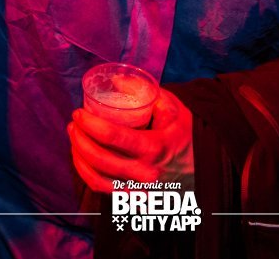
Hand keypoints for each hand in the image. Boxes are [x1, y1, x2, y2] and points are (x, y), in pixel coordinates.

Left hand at [68, 88, 193, 192]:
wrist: (204, 166)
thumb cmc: (185, 132)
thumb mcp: (172, 107)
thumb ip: (145, 91)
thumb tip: (114, 79)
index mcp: (156, 147)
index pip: (114, 137)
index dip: (91, 124)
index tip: (80, 112)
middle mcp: (145, 173)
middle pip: (100, 159)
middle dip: (80, 139)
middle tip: (74, 123)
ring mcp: (139, 190)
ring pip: (97, 179)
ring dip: (79, 158)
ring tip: (74, 138)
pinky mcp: (135, 199)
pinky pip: (103, 190)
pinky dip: (87, 174)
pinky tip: (82, 159)